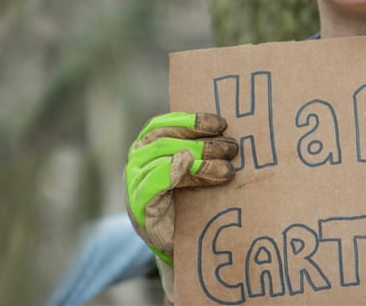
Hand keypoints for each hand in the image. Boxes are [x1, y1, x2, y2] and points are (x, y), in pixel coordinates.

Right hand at [124, 112, 239, 265]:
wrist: (175, 245)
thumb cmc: (186, 203)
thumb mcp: (191, 172)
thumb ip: (198, 151)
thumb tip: (228, 132)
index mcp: (147, 148)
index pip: (165, 125)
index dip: (192, 120)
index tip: (221, 124)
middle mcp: (136, 162)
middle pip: (167, 141)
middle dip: (203, 143)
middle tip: (232, 148)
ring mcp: (133, 184)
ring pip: (164, 158)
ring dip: (199, 160)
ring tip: (228, 168)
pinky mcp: (139, 206)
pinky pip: (152, 183)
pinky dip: (169, 170)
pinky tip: (186, 164)